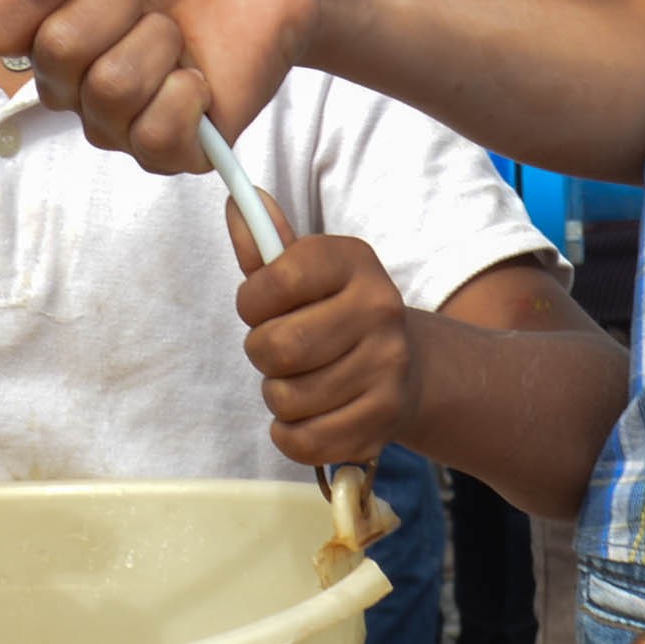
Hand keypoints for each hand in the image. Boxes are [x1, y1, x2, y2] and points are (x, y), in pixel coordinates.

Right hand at [0, 0, 329, 176]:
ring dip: (157, 39)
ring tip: (175, 26)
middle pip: (57, 53)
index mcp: (38, 19)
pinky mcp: (169, 148)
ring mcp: (115, 118)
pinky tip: (198, 72)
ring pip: (110, 91)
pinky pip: (154, 137)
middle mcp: (67, 77)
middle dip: (116, 0)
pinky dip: (185, 93)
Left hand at [227, 222, 417, 468]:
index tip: (260, 307)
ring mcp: (387, 367)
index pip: (277, 279)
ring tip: (298, 381)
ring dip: (277, 395)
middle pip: (279, 346)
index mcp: (354, 261)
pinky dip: (290, 434)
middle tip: (276, 351)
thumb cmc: (334, 312)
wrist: (407, 365)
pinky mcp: (383, 420)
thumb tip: (237, 202)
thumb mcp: (304, 271)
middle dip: (261, 353)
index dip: (251, 301)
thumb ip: (263, 242)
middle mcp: (380, 309)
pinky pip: (305, 441)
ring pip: (288, 398)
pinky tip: (305, 416)